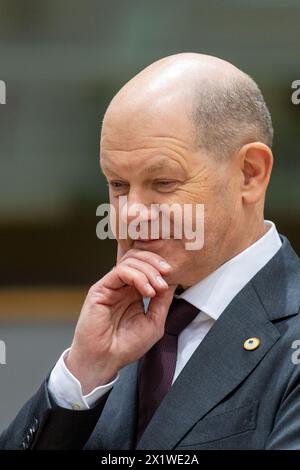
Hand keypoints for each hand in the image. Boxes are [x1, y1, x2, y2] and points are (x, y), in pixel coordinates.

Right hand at [66, 248, 175, 393]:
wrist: (105, 360)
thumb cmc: (126, 346)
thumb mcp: (154, 322)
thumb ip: (162, 301)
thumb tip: (173, 281)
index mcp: (134, 292)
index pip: (146, 266)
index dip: (160, 266)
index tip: (173, 274)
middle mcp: (122, 286)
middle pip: (138, 258)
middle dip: (155, 263)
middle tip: (167, 274)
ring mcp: (111, 286)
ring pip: (129, 261)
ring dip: (148, 271)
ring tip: (157, 288)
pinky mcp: (100, 289)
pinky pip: (119, 271)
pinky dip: (137, 276)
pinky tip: (147, 291)